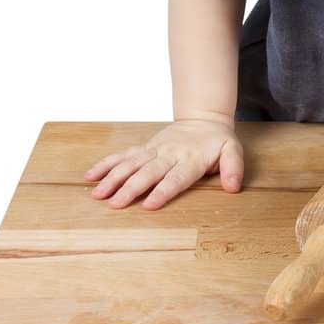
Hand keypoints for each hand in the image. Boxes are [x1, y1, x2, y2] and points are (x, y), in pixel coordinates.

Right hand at [84, 118, 244, 209]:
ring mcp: (154, 150)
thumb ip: (233, 168)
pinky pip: (123, 155)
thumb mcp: (233, 151)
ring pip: (130, 164)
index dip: (163, 191)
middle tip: (115, 205)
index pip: (175, 178)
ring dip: (113, 178)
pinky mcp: (144, 148)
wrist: (203, 119)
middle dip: (131, 189)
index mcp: (190, 160)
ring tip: (98, 194)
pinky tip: (90, 176)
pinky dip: (106, 164)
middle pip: (148, 173)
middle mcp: (169, 155)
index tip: (149, 205)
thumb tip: (233, 187)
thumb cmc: (218, 141)